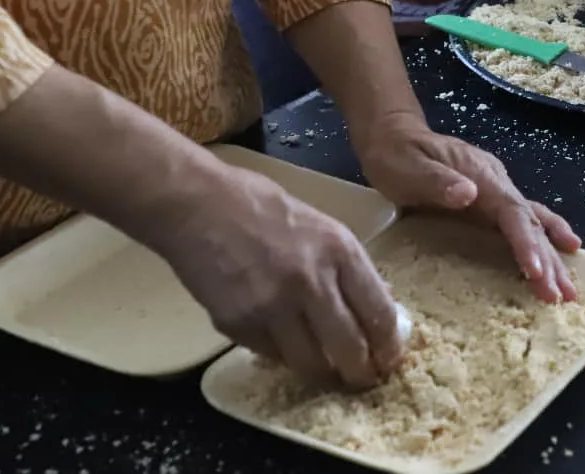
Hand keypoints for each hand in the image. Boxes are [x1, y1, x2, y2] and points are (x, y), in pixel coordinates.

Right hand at [154, 167, 402, 387]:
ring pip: (309, 363)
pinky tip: (284, 344)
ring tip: (325, 371)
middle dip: (360, 373)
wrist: (196, 205)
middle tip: (361, 380)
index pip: (378, 312)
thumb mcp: (320, 226)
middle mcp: (311, 282)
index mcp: (339, 251)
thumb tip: (370, 307)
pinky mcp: (238, 324)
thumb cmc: (260, 206)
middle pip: (349, 348)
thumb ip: (345, 267)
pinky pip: (271, 355)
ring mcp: (273, 307)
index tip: (389, 359)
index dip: (388, 345)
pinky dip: (282, 356)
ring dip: (321, 373)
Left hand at [356, 114, 580, 302]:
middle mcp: (497, 184)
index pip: (512, 212)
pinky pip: (523, 223)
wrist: (394, 136)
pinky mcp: (489, 204)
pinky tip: (565, 251)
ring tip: (570, 289)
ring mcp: (495, 193)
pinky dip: (545, 240)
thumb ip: (438, 180)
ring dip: (552, 256)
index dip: (526, 241)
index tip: (536, 271)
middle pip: (530, 222)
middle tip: (562, 295)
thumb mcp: (409, 166)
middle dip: (548, 259)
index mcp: (482, 176)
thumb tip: (469, 194)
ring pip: (533, 225)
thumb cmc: (397, 154)